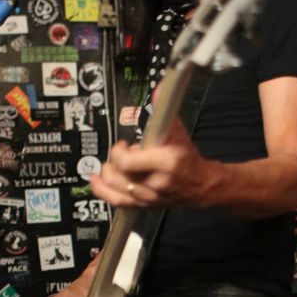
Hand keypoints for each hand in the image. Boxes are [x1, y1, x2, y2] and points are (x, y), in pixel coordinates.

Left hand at [90, 117, 211, 208]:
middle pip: (118, 175)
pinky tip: (96, 181)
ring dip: (108, 173)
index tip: (124, 144)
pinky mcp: (144, 205)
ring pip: (114, 188)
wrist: (200, 185)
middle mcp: (155, 182)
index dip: (118, 151)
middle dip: (114, 160)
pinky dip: (103, 190)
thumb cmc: (187, 160)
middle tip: (121, 153)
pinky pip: (117, 201)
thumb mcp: (179, 134)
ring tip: (112, 164)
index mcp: (165, 163)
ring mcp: (148, 197)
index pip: (127, 162)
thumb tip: (160, 90)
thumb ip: (165, 113)